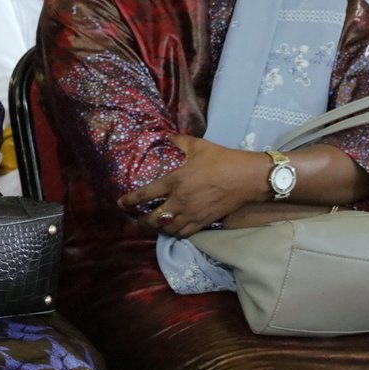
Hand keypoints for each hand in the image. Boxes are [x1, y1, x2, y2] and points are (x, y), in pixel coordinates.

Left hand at [120, 135, 271, 237]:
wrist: (248, 178)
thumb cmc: (223, 160)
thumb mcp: (199, 146)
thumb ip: (180, 142)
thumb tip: (168, 136)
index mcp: (174, 181)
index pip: (144, 195)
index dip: (129, 201)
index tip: (120, 203)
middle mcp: (179, 201)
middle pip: (153, 219)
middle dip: (141, 221)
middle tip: (136, 218)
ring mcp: (192, 214)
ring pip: (167, 229)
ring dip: (158, 228)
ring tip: (153, 225)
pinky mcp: (204, 221)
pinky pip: (184, 233)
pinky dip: (175, 233)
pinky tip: (173, 229)